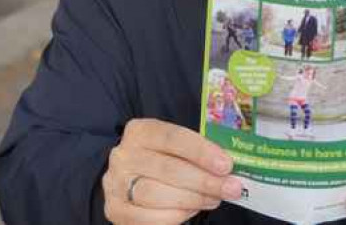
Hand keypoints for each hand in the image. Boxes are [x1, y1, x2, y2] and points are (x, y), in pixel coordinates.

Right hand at [102, 118, 241, 223]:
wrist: (134, 178)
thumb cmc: (164, 158)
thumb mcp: (177, 147)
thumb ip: (197, 152)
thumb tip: (228, 166)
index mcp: (140, 131)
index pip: (173, 138)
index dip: (202, 152)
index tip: (226, 165)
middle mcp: (123, 155)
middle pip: (168, 169)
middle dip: (205, 181)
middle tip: (231, 188)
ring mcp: (114, 183)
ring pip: (157, 194)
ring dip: (192, 199)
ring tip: (214, 199)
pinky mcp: (114, 210)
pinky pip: (147, 218)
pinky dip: (175, 216)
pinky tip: (191, 210)